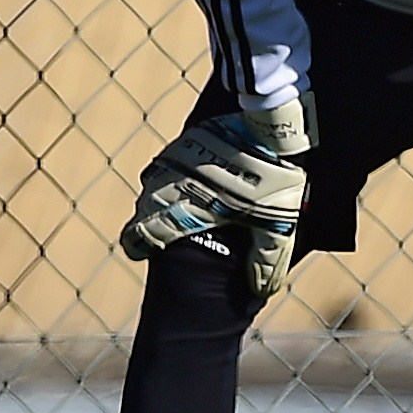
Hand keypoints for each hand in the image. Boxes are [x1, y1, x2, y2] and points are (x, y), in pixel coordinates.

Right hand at [123, 94, 314, 296]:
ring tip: (162, 207)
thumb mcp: (277, 225)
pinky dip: (169, 171)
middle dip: (146, 221)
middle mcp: (178, 182)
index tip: (135, 250)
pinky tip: (179, 175)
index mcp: (193, 208)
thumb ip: (265, 259)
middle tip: (149, 233)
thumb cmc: (275, 179)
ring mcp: (181, 155)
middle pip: (148, 205)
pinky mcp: (192, 136)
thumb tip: (260, 288)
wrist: (275, 124)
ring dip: (155, 195)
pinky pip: (170, 157)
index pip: (150, 229)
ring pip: (155, 180)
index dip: (137, 242)